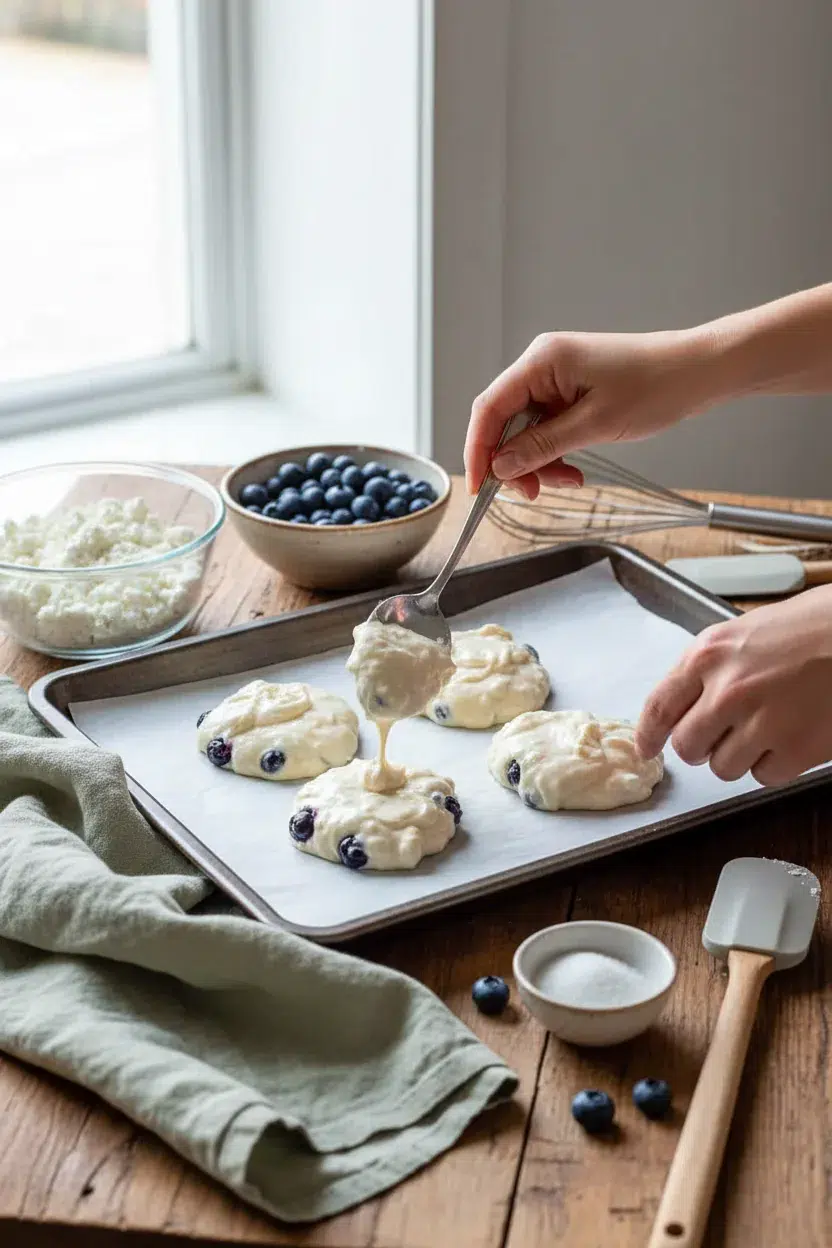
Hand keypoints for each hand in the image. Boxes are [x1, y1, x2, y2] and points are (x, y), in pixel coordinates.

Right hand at [464, 327, 720, 497]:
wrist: (697, 372)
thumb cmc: (655, 386)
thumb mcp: (594, 424)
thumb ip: (542, 446)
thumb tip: (501, 466)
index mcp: (541, 361)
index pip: (489, 408)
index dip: (478, 450)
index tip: (480, 486)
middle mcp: (542, 365)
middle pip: (504, 420)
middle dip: (514, 461)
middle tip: (531, 492)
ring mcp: (556, 378)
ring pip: (526, 429)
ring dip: (537, 461)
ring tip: (565, 481)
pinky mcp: (571, 391)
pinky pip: (547, 427)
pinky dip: (553, 452)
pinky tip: (572, 470)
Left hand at [635, 586, 831, 784]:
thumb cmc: (811, 627)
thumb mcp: (744, 633)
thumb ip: (709, 668)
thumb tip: (685, 704)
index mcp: (708, 656)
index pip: (659, 707)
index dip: (649, 734)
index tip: (647, 748)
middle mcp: (728, 691)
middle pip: (688, 747)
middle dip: (700, 747)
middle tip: (721, 735)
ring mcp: (762, 723)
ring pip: (723, 768)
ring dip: (739, 756)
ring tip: (767, 726)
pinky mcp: (795, 751)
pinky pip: (763, 777)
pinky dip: (773, 765)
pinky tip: (790, 737)